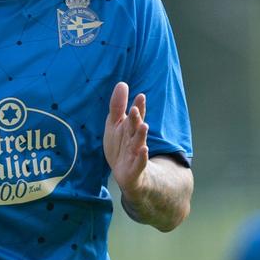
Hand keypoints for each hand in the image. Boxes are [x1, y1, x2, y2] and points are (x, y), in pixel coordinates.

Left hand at [104, 81, 150, 201]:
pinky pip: (139, 163)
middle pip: (135, 128)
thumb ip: (118, 106)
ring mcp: (136, 154)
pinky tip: (144, 150)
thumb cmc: (121, 147)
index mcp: (130, 129)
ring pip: (139, 143)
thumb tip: (122, 83)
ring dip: (141, 135)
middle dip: (136, 119)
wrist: (128, 175)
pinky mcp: (135, 169)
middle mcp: (134, 140)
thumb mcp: (115, 125)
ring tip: (144, 125)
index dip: (138, 107)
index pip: (136, 116)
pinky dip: (142, 157)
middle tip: (135, 108)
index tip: (140, 96)